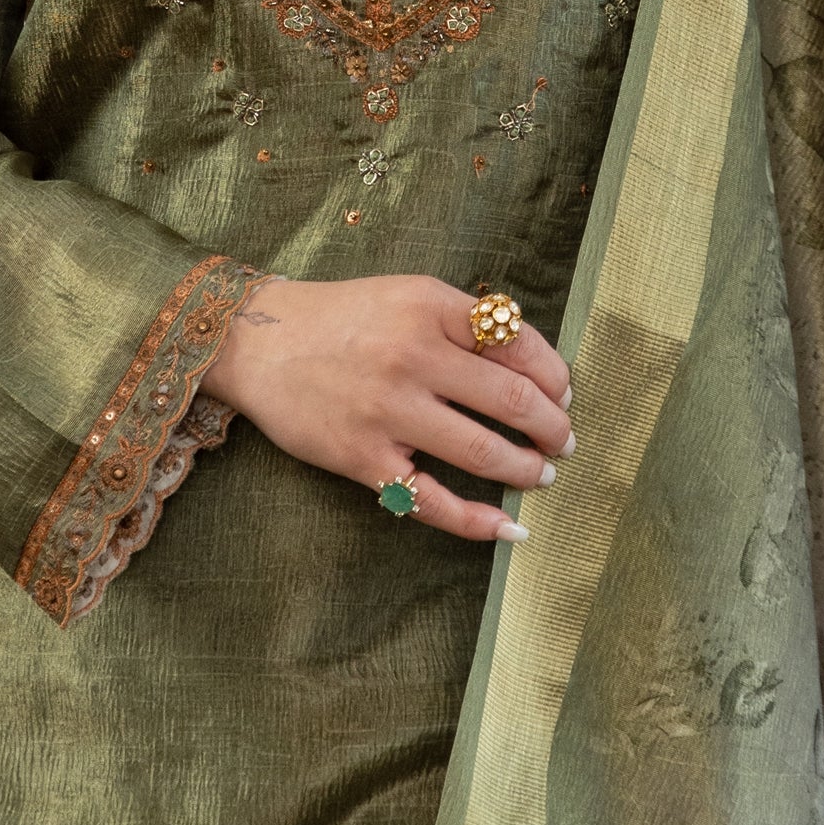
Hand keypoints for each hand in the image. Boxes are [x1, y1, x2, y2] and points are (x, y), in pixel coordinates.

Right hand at [210, 272, 574, 543]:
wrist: (259, 342)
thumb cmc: (343, 317)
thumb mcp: (408, 295)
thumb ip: (465, 322)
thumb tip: (534, 369)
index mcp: (431, 307)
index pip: (519, 344)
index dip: (555, 376)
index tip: (564, 394)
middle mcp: (413, 356)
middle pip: (513, 401)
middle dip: (553, 428)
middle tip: (564, 441)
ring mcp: (388, 411)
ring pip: (484, 452)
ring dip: (526, 470)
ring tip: (540, 475)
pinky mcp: (363, 459)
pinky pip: (431, 500)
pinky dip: (476, 522)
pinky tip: (507, 530)